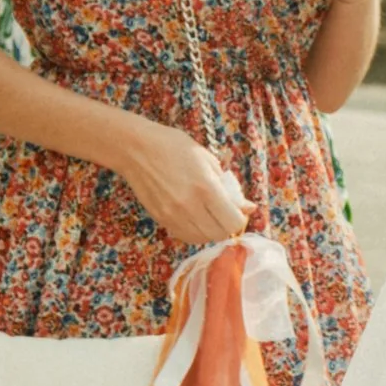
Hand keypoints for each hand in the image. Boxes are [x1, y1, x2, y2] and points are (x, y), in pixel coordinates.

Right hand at [115, 115, 255, 243]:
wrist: (136, 149)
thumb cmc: (174, 146)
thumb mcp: (207, 159)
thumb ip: (229, 187)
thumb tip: (249, 207)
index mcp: (206, 187)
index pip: (233, 222)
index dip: (240, 218)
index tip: (238, 209)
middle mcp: (190, 206)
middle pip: (219, 234)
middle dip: (227, 226)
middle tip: (225, 213)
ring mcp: (173, 215)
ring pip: (202, 239)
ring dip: (211, 231)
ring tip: (209, 214)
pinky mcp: (160, 219)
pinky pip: (184, 236)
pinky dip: (195, 232)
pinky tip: (194, 218)